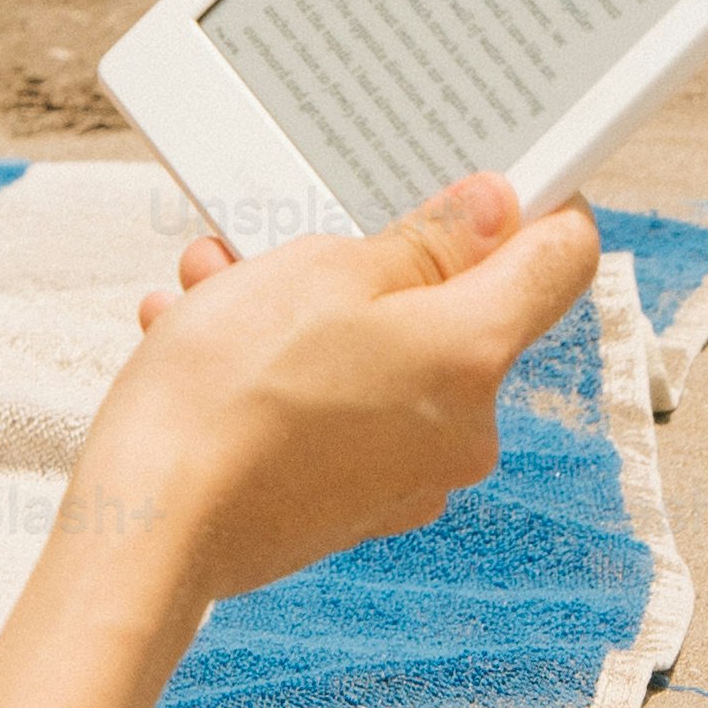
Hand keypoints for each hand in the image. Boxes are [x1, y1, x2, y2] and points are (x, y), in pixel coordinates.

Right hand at [86, 173, 604, 603]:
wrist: (147, 529)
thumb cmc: (229, 392)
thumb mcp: (322, 273)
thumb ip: (423, 240)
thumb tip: (496, 210)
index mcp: (475, 355)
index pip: (560, 258)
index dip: (533, 203)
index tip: (484, 177)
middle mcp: (463, 429)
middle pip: (449, 310)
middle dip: (364, 259)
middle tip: (287, 232)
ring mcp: (408, 477)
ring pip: (375, 358)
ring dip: (299, 310)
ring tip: (214, 283)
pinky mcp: (351, 508)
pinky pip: (337, 413)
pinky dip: (283, 375)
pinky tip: (202, 342)